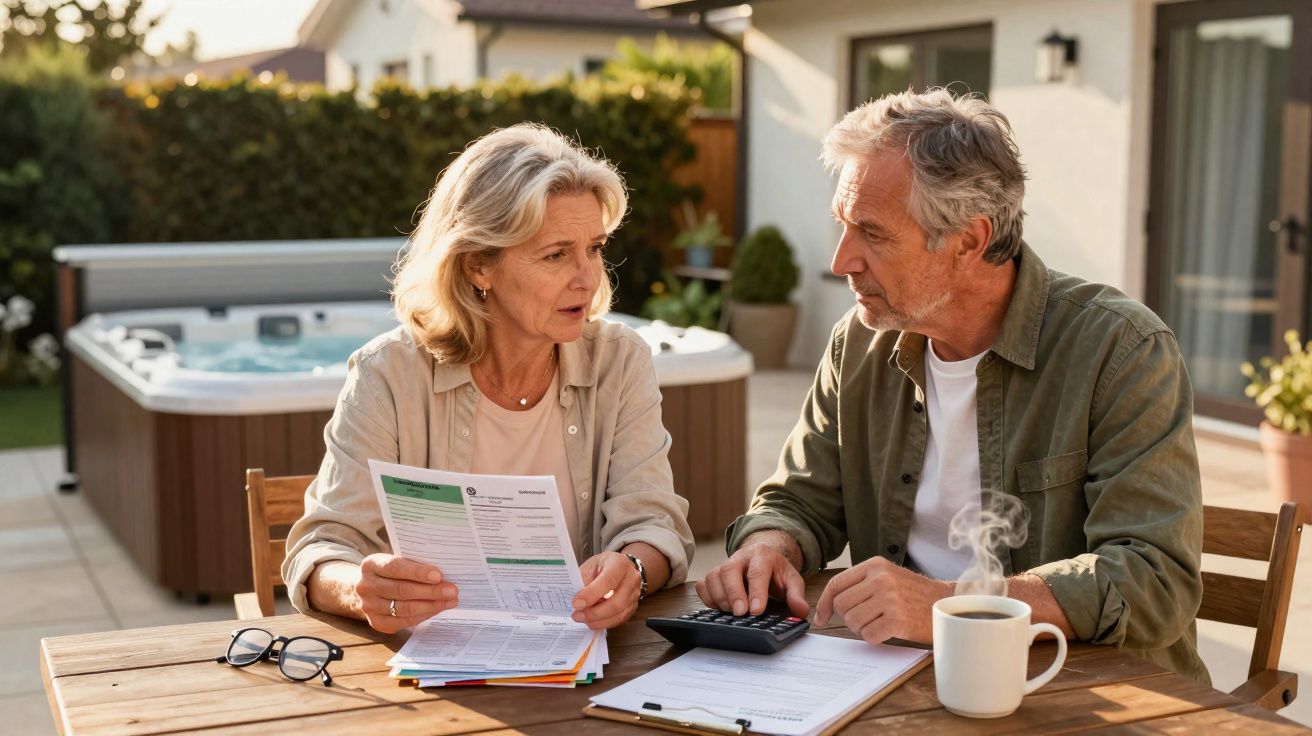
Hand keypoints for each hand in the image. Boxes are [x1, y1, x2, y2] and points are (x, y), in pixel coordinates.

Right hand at [355, 553, 458, 633]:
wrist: (369, 589)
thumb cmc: (391, 572)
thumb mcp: (396, 561)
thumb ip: (414, 565)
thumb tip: (442, 575)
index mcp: (371, 565)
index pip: (395, 567)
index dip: (418, 572)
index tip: (439, 575)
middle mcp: (366, 586)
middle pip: (402, 590)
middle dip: (431, 591)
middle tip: (452, 590)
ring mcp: (369, 607)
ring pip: (404, 608)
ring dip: (431, 605)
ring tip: (450, 601)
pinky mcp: (377, 623)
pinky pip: (404, 621)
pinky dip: (423, 615)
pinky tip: (437, 609)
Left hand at [572, 552, 640, 628]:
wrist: (620, 566)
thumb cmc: (602, 565)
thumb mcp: (590, 565)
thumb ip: (584, 580)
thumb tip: (578, 602)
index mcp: (620, 564)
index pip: (608, 581)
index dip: (591, 594)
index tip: (576, 604)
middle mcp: (631, 579)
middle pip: (617, 602)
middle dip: (595, 613)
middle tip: (577, 615)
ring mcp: (634, 594)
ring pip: (619, 614)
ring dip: (598, 621)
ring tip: (583, 619)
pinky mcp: (633, 606)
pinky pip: (620, 619)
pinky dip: (604, 623)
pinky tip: (592, 622)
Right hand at [696, 541, 807, 616]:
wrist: (762, 558)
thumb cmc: (776, 572)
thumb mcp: (792, 580)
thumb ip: (796, 595)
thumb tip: (800, 611)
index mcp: (762, 555)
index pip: (757, 572)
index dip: (756, 592)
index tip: (756, 611)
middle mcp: (740, 557)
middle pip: (729, 570)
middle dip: (733, 593)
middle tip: (740, 613)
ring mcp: (724, 564)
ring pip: (713, 577)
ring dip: (719, 597)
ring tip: (731, 613)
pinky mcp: (714, 575)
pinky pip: (704, 584)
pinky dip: (707, 598)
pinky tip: (718, 609)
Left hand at [814, 557, 951, 644]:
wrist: (947, 604)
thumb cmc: (914, 594)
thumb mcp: (888, 577)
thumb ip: (861, 584)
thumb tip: (829, 606)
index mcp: (875, 565)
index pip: (837, 583)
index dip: (824, 603)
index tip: (821, 617)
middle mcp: (881, 579)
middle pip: (842, 605)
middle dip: (849, 617)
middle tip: (867, 619)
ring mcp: (890, 599)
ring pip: (853, 621)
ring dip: (863, 628)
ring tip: (881, 622)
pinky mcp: (898, 620)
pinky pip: (868, 635)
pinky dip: (875, 637)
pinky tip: (889, 631)